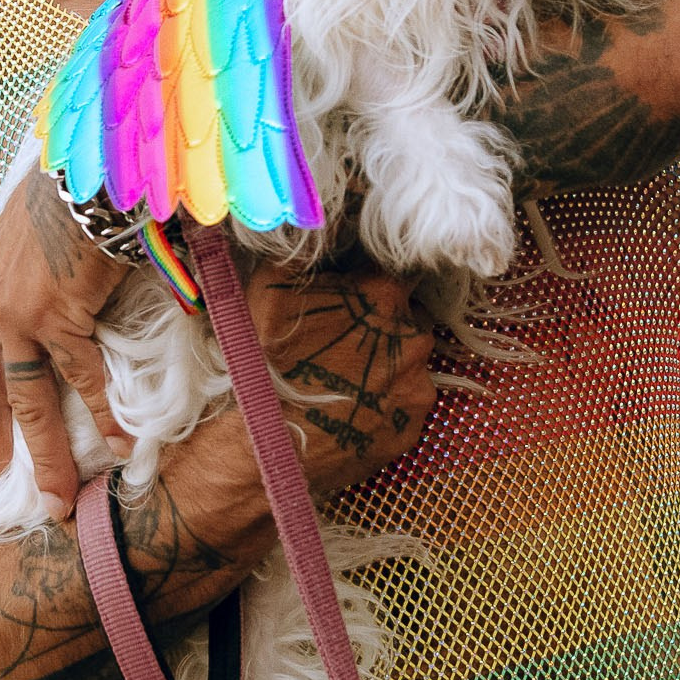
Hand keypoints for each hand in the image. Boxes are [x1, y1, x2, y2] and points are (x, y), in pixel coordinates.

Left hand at [0, 179, 135, 519]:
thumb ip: (35, 274)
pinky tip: (118, 444)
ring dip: (50, 453)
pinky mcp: (55, 316)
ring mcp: (18, 316)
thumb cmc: (66, 192)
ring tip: (64, 497)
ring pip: (33, 400)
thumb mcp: (30, 236)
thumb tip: (60, 293)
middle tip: (22, 492)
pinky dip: (104, 413)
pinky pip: (83, 377)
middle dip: (8, 449)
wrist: (82, 167)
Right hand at [243, 258, 435, 495]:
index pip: (401, 268)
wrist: (262, 446)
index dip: (379, 274)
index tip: (361, 284)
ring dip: (385, 364)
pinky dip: (383, 403)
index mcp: (386, 295)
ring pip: (408, 363)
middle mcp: (414, 340)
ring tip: (343, 376)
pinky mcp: (410, 432)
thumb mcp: (272, 284)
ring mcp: (416, 390)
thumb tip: (324, 234)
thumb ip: (311, 254)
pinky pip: (403, 406)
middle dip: (383, 321)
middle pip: (409, 317)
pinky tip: (349, 405)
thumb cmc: (264, 360)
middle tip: (345, 335)